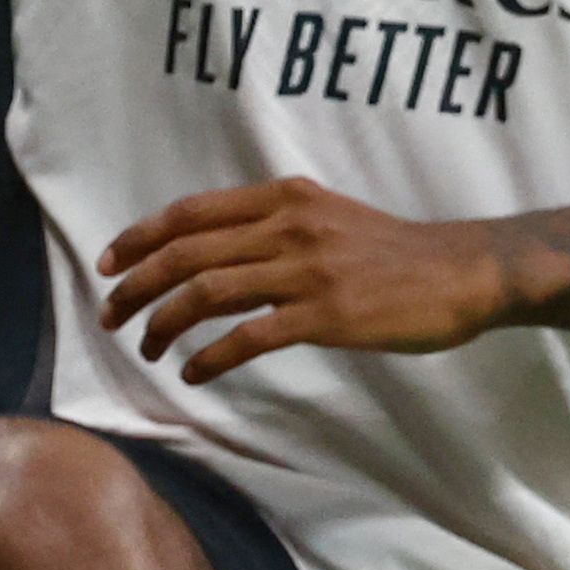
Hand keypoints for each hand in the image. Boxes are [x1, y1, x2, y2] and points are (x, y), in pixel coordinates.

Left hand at [99, 178, 510, 381]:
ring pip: (207, 292)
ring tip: (148, 348)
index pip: (190, 213)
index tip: (109, 265)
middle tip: (111, 317)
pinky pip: (248, 336)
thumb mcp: (328, 216)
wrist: (460, 271)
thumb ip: (275, 225)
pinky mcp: (326, 315)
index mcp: (284, 197)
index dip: (139, 238)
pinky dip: (211, 357)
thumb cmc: (395, 251)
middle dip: (136, 286)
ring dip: (164, 324)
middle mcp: (288, 226)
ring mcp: (306, 270)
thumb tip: (219, 252)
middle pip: (186, 253)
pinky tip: (194, 372)